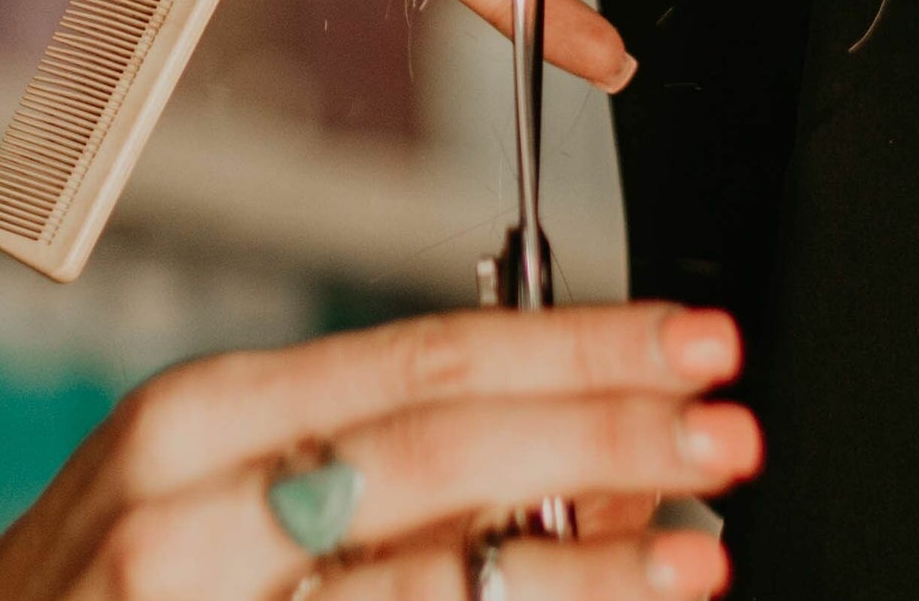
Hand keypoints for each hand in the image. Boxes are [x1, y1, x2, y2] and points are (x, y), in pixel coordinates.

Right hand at [0, 304, 755, 600]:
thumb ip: (363, 466)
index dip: (576, 347)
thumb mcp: (203, 498)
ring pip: (430, 585)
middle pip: (440, 452)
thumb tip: (571, 466)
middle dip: (605, 436)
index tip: (691, 341)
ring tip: (696, 555)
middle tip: (728, 429)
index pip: (423, 358)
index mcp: (197, 419)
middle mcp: (190, 509)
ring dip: (584, 574)